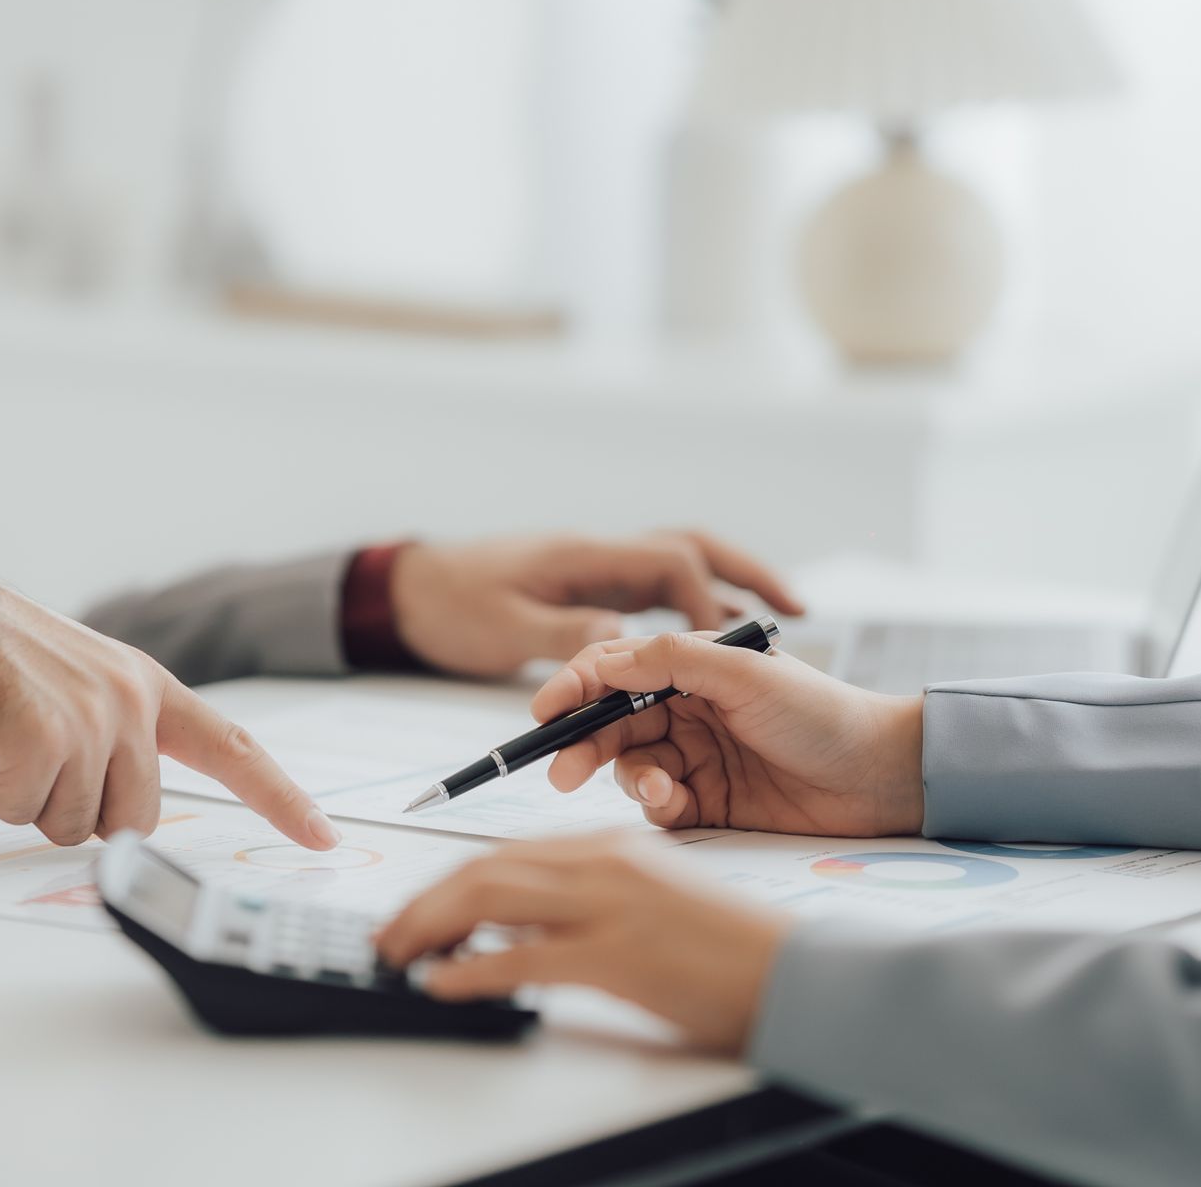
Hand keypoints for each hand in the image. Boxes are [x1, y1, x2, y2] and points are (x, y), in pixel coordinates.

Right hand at [0, 550, 338, 849]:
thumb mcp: (73, 687)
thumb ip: (116, 741)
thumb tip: (124, 819)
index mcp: (145, 686)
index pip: (232, 748)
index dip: (279, 798)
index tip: (322, 837)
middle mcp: (130, 696)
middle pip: (131, 820)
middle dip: (73, 809)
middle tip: (28, 752)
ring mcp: (90, 712)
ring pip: (73, 825)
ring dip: (24, 797)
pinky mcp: (41, 731)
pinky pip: (22, 811)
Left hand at [375, 834, 789, 1052]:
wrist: (793, 972)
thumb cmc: (729, 949)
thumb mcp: (652, 902)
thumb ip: (591, 901)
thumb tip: (520, 931)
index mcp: (614, 846)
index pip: (509, 854)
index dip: (452, 881)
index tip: (421, 908)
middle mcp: (605, 863)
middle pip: (487, 870)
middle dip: (426, 901)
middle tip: (391, 934)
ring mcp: (609, 906)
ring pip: (491, 899)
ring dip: (431, 926)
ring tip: (399, 952)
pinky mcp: (616, 956)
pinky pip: (520, 960)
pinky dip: (470, 970)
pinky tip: (443, 982)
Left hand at [390, 531, 804, 678]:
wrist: (403, 588)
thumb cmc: (448, 606)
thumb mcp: (504, 628)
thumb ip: (567, 634)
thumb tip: (627, 649)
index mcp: (586, 556)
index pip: (671, 566)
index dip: (707, 606)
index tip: (728, 651)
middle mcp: (602, 554)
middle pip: (693, 548)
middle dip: (748, 573)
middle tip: (797, 610)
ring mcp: (598, 567)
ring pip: (681, 566)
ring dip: (729, 588)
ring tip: (779, 620)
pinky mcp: (590, 585)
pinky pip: (657, 589)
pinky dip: (693, 607)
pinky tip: (712, 642)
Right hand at [536, 632, 925, 837]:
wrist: (880, 778)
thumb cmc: (821, 713)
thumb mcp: (745, 673)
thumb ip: (672, 660)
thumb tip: (603, 658)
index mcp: (692, 667)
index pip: (615, 670)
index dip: (574, 688)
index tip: (544, 712)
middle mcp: (687, 708)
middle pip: (611, 723)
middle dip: (583, 744)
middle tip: (561, 771)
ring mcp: (696, 757)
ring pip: (630, 767)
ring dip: (629, 777)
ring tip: (657, 788)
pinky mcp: (708, 804)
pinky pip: (659, 806)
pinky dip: (656, 805)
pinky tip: (676, 803)